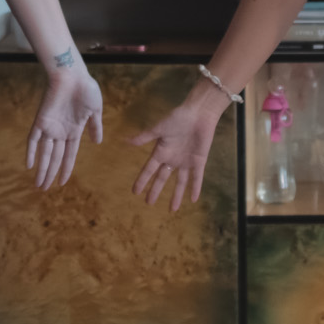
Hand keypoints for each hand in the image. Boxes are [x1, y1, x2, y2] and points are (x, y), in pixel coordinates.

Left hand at [26, 69, 103, 190]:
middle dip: (50, 174)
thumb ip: (95, 126)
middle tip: (45, 190)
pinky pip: (33, 139)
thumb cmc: (86, 89)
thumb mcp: (96, 110)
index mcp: (74, 130)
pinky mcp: (40, 120)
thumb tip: (98, 142)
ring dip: (42, 169)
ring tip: (39, 184)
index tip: (63, 183)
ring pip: (45, 153)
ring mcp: (50, 127)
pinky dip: (31, 152)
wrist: (73, 75)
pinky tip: (29, 165)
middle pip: (55, 158)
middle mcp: (61, 131)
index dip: (66, 169)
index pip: (69, 154)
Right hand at [129, 90, 226, 211]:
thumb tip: (125, 141)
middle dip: (155, 190)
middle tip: (149, 203)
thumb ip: (144, 137)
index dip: (142, 180)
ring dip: (176, 196)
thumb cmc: (178, 118)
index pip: (149, 170)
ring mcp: (185, 161)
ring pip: (180, 182)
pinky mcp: (198, 161)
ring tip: (172, 209)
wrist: (198, 113)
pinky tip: (193, 199)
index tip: (134, 192)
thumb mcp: (159, 128)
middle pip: (162, 178)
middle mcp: (172, 159)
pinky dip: (195, 188)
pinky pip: (196, 177)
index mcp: (161, 151)